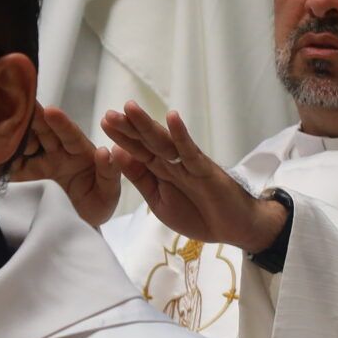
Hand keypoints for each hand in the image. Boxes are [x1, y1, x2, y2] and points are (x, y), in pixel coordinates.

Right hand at [13, 105, 121, 226]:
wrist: (82, 221)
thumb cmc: (99, 202)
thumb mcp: (110, 192)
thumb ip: (110, 172)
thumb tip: (104, 152)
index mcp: (81, 151)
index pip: (70, 135)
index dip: (60, 122)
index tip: (50, 110)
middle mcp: (59, 152)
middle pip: (43, 133)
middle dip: (31, 119)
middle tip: (16, 107)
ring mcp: (41, 162)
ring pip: (26, 145)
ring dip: (14, 138)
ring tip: (0, 133)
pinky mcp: (28, 176)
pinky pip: (14, 167)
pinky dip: (3, 162)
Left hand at [98, 102, 286, 254]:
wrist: (233, 228)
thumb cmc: (197, 215)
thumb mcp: (158, 201)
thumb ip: (140, 179)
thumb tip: (116, 155)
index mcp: (160, 170)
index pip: (137, 150)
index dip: (121, 136)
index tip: (105, 121)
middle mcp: (172, 163)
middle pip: (147, 141)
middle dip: (128, 127)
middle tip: (110, 113)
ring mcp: (188, 164)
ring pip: (164, 142)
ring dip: (147, 125)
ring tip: (130, 108)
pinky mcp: (205, 170)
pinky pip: (190, 152)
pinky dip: (181, 135)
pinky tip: (172, 118)